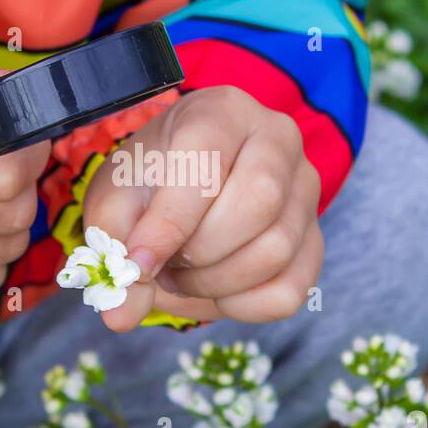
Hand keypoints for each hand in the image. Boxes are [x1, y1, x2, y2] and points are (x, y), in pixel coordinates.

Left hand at [83, 86, 322, 330]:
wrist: (177, 196)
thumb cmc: (148, 185)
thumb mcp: (116, 204)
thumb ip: (113, 250)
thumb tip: (120, 316)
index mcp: (223, 111)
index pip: (210, 164)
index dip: (170, 223)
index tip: (138, 261)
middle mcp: (278, 139)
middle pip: (259, 201)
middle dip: (200, 251)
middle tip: (164, 262)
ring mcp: (305, 191)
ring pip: (276, 249)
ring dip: (215, 281)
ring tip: (183, 270)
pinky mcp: (314, 241)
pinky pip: (289, 291)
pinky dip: (242, 305)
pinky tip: (215, 287)